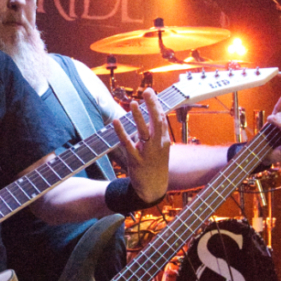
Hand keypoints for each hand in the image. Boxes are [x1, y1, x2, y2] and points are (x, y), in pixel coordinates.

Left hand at [112, 88, 170, 203]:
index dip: (156, 104)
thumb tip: (152, 115)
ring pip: (143, 132)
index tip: (150, 91)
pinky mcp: (136, 161)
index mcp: (164, 141)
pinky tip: (116, 122)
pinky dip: (122, 133)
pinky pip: (128, 145)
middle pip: (157, 122)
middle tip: (147, 91)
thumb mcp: (161, 149)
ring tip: (133, 103)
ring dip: (138, 117)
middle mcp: (158, 145)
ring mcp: (147, 153)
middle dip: (152, 105)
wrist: (153, 189)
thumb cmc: (156, 166)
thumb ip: (157, 133)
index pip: (162, 119)